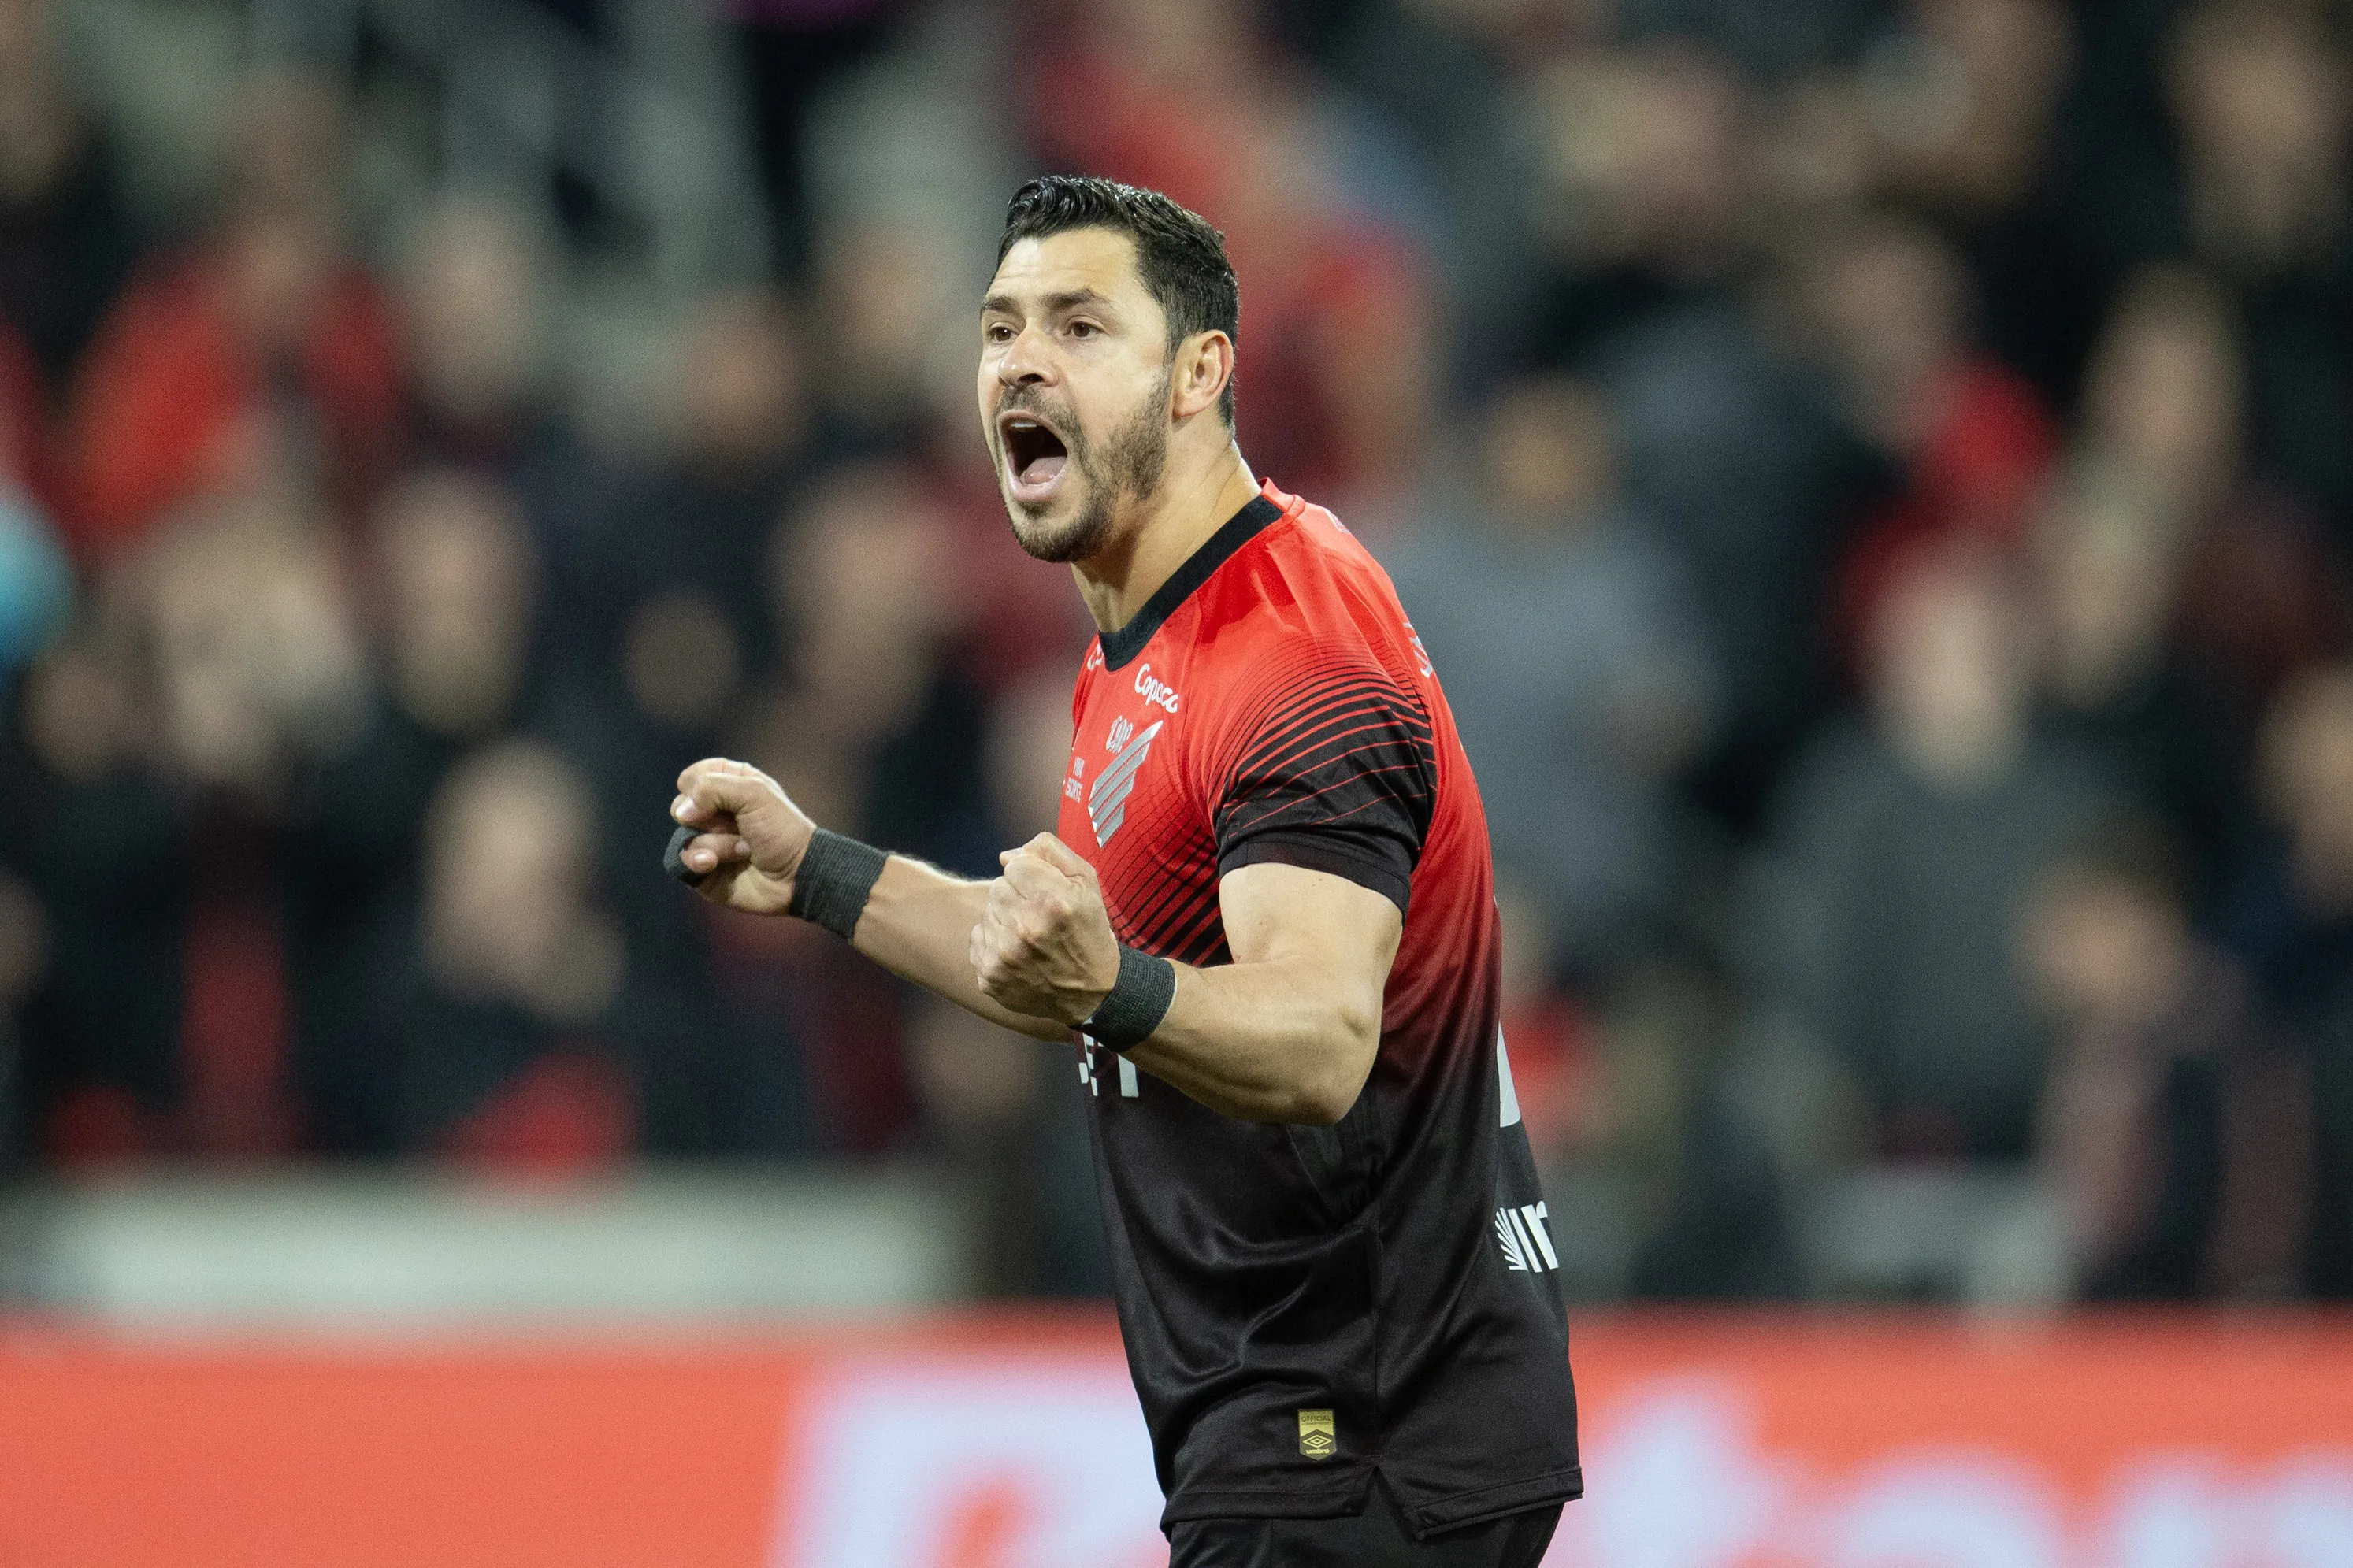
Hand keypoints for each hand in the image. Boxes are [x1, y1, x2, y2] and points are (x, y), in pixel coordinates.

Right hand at [671, 758, 817, 915]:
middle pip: (681, 807)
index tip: (723, 794)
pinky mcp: (703, 870)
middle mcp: (715, 813)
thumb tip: (681, 812)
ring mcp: (708, 843)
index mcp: (729, 786)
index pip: (692, 777)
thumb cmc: (781, 829)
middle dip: (710, 817)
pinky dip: (697, 862)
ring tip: (744, 850)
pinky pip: (680, 862)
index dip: (699, 785)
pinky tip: (713, 864)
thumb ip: (712, 788)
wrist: (797, 875)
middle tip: (740, 826)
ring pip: (684, 835)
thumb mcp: (754, 793)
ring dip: (716, 843)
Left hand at [969, 833, 1119, 1026]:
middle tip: (1038, 917)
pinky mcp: (990, 976)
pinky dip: (995, 942)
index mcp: (1055, 903)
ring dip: (1005, 919)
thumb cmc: (1089, 930)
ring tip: (1029, 936)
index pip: (1015, 866)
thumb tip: (1006, 856)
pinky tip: (1018, 952)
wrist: (1091, 993)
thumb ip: (1049, 852)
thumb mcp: (1086, 883)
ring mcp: (1005, 956)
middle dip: (1016, 897)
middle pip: (997, 888)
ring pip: (987, 913)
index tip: (1045, 894)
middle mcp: (1027, 929)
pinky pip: (978, 938)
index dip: (1031, 877)